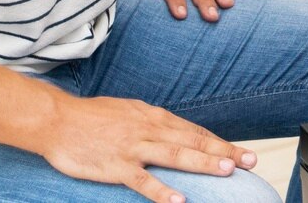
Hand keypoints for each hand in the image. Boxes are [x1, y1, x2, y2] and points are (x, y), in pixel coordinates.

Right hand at [31, 92, 256, 202]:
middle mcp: (150, 129)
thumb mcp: (129, 112)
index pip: (194, 131)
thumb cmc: (92, 118)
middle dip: (224, 151)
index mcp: (154, 117)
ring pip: (175, 155)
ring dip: (203, 162)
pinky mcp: (116, 166)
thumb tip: (175, 131)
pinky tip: (179, 201)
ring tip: (227, 170)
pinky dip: (162, 191)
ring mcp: (134, 147)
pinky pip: (143, 181)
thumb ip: (153, 123)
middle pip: (194, 141)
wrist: (57, 120)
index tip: (241, 152)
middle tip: (250, 161)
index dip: (220, 142)